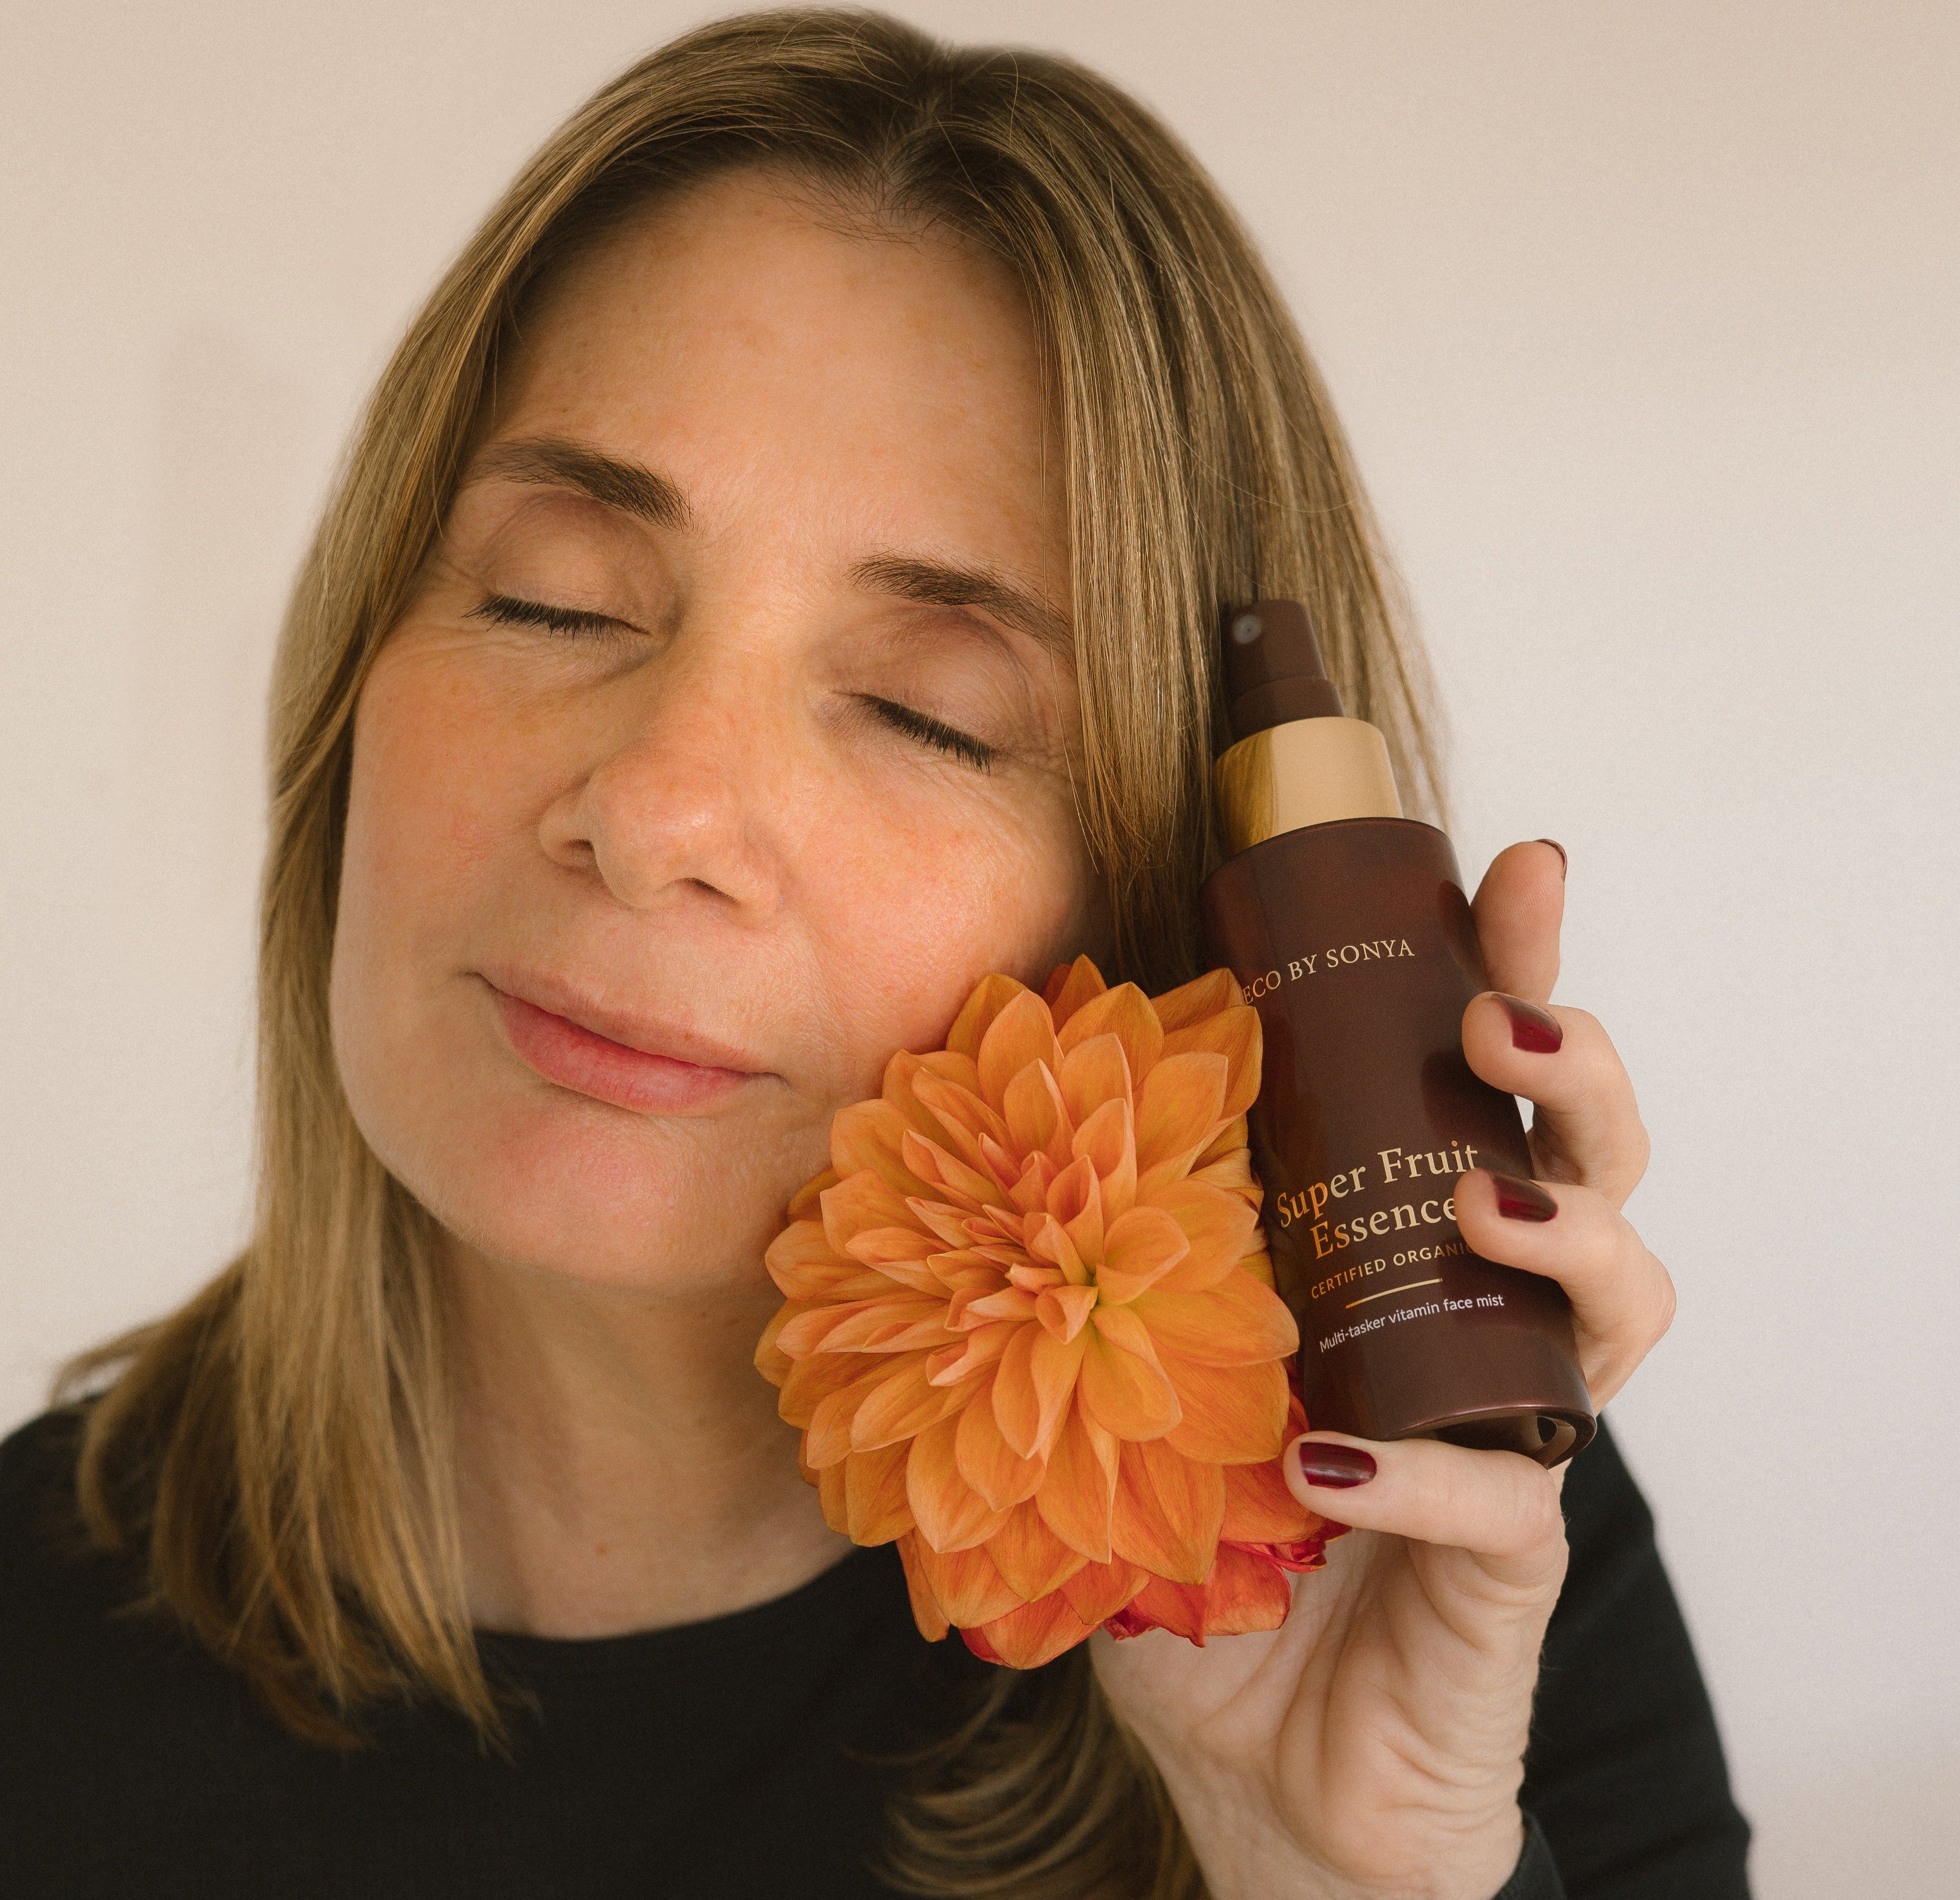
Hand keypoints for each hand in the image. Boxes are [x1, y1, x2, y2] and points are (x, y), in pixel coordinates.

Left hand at [1090, 839, 1674, 1899]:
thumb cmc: (1196, 1531)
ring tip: (1482, 1201)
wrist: (1252, 1758)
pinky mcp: (1513, 1563)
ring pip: (1623, 1299)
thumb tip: (1002, 1068)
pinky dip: (1425, 1476)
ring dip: (1566, 1229)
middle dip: (1575, 1063)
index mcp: (1398, 1240)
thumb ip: (1102, 1239)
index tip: (1507, 868)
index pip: (1475, 1084)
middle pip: (1592, 1156)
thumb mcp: (1129, 1356)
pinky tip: (1330, 1460)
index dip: (1510, 966)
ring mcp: (1517, 1433)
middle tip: (1501, 1019)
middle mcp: (1483, 1316)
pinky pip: (1510, 1501)